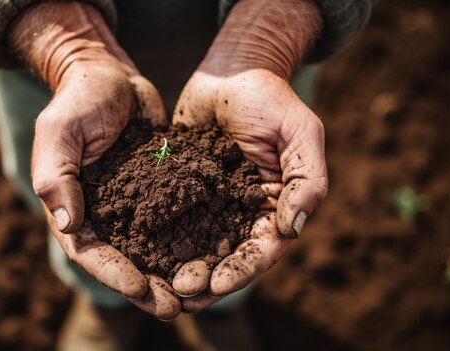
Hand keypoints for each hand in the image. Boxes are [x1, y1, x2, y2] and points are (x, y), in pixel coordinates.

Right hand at [9, 1, 179, 318]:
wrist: (108, 75)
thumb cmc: (78, 101)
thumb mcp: (59, 133)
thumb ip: (57, 177)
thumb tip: (67, 224)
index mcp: (74, 207)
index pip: (89, 251)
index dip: (113, 273)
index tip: (139, 288)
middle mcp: (103, 214)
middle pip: (123, 260)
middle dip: (147, 287)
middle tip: (173, 307)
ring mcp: (132, 205)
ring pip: (151, 249)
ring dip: (171, 274)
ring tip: (197, 293)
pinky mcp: (159, 190)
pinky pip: (173, 221)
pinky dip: (189, 241)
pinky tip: (213, 255)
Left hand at [170, 0, 327, 310]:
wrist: (229, 73)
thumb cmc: (270, 98)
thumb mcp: (300, 132)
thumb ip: (307, 179)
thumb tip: (293, 229)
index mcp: (276, 206)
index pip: (264, 248)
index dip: (243, 269)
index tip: (219, 283)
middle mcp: (244, 212)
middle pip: (228, 256)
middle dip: (207, 278)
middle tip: (183, 293)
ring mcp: (212, 204)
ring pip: (198, 246)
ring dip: (182, 269)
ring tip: (161, 287)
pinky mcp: (183, 192)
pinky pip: (172, 221)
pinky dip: (161, 241)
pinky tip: (142, 254)